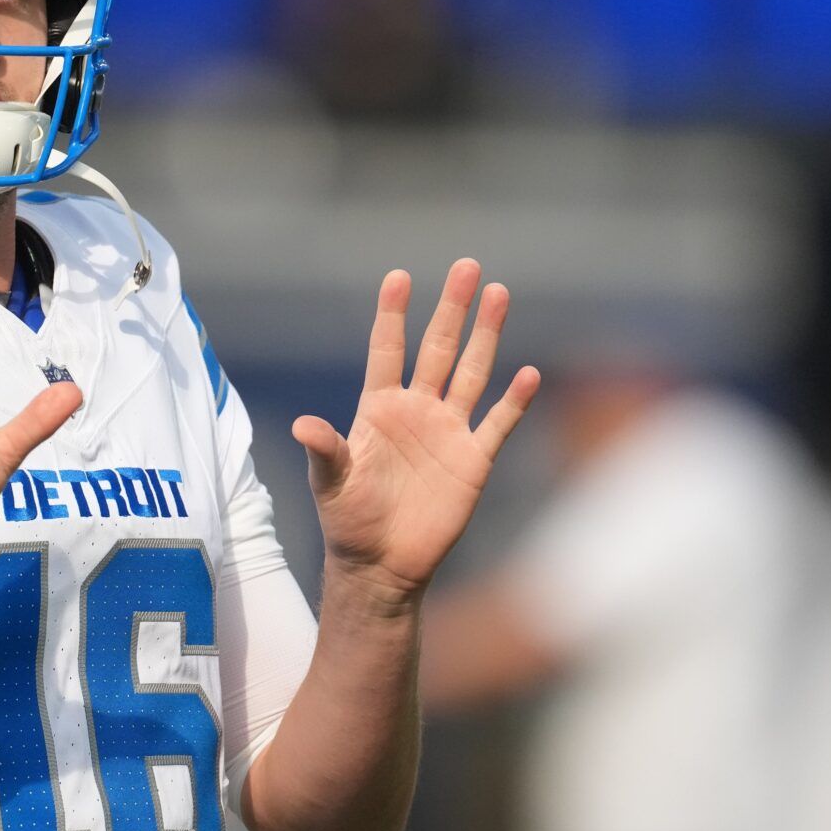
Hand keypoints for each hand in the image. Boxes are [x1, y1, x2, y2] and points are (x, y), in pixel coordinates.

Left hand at [292, 259, 538, 607]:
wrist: (381, 564)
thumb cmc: (348, 521)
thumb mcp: (330, 483)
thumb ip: (325, 450)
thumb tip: (302, 426)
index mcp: (379, 407)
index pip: (387, 349)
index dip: (393, 314)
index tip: (399, 276)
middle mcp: (417, 410)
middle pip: (437, 347)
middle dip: (452, 308)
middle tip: (467, 265)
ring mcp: (448, 431)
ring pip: (471, 372)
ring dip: (486, 335)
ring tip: (499, 294)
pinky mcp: (473, 460)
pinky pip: (497, 423)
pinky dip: (513, 400)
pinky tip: (528, 372)